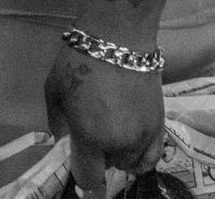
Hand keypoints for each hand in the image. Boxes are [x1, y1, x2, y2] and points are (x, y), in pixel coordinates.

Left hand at [44, 47, 165, 195]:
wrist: (118, 36)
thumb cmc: (80, 61)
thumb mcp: (54, 93)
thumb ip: (57, 125)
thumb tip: (65, 142)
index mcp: (91, 138)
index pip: (88, 178)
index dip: (81, 171)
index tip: (77, 156)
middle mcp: (120, 143)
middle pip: (109, 168)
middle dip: (99, 156)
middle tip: (93, 132)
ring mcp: (143, 135)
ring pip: (131, 162)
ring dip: (120, 153)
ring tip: (113, 133)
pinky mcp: (159, 123)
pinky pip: (153, 156)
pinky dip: (142, 157)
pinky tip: (133, 147)